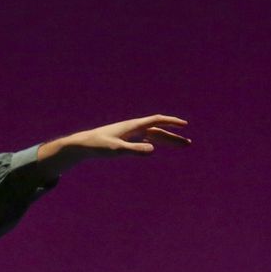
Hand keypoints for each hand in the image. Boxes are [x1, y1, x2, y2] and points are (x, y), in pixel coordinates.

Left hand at [37, 115, 190, 171]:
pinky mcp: (124, 140)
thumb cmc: (98, 146)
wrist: (82, 145)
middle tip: (189, 144)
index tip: (185, 125)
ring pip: (152, 136)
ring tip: (180, 146)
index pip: (156, 121)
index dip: (171, 122)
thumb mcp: (117, 150)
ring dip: (166, 140)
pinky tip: (156, 146)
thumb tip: (153, 149)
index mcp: (132, 126)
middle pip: (158, 130)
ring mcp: (129, 134)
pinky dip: (153, 141)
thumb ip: (134, 150)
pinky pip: (143, 139)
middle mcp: (133, 128)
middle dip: (174, 137)